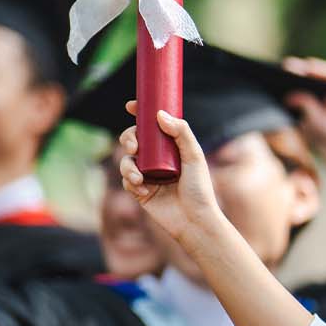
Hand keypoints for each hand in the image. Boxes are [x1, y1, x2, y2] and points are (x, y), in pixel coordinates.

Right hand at [118, 103, 222, 237]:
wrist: (194, 220)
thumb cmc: (199, 188)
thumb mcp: (194, 156)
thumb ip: (181, 132)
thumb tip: (159, 114)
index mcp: (170, 148)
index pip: (152, 126)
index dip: (140, 113)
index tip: (131, 106)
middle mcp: (157, 159)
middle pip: (133, 139)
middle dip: (128, 139)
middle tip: (133, 146)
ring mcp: (147, 174)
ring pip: (126, 160)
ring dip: (127, 166)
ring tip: (139, 177)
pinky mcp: (140, 191)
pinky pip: (126, 180)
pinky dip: (131, 182)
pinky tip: (143, 189)